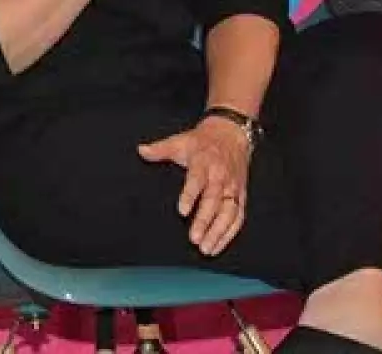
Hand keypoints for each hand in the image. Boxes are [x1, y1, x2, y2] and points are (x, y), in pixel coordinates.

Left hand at [137, 116, 250, 255]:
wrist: (232, 133)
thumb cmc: (204, 141)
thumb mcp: (181, 141)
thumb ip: (160, 149)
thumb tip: (141, 151)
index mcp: (204, 162)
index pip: (197, 180)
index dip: (190, 196)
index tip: (182, 211)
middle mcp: (220, 177)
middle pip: (214, 201)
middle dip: (205, 221)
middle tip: (194, 238)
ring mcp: (232, 188)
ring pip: (228, 213)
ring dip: (218, 232)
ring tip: (206, 248)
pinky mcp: (240, 196)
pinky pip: (238, 217)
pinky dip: (229, 233)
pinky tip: (217, 246)